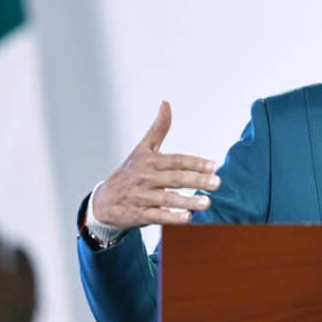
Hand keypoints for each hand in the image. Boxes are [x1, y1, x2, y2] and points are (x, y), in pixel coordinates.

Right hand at [93, 101, 219, 230]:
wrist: (104, 201)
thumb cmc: (129, 172)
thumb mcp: (142, 149)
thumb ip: (158, 129)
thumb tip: (166, 103)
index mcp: (149, 161)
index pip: (176, 160)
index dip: (194, 163)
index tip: (213, 166)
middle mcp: (145, 178)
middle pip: (174, 179)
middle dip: (196, 181)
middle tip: (217, 183)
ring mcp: (142, 197)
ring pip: (167, 199)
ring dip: (188, 201)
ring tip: (207, 203)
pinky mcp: (139, 214)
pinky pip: (157, 216)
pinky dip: (172, 217)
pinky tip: (187, 218)